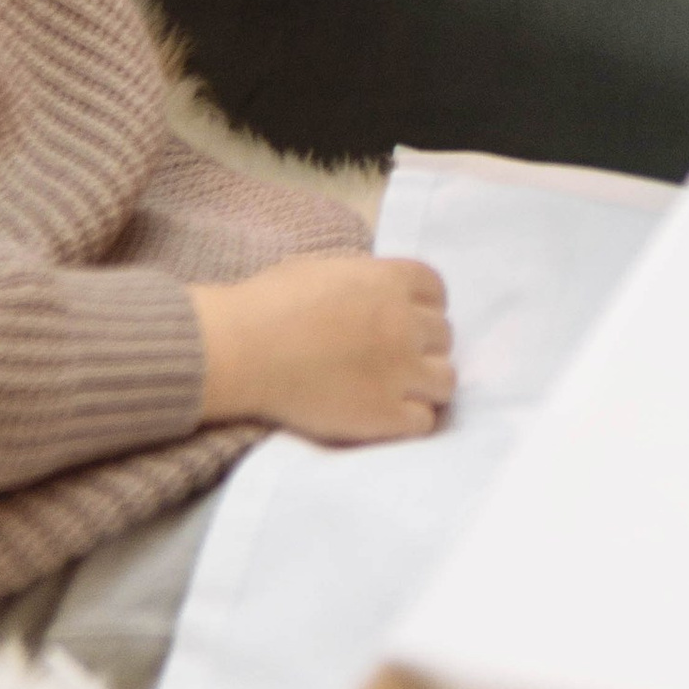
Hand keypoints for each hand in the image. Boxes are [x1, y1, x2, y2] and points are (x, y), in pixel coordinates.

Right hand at [189, 253, 454, 441]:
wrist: (242, 349)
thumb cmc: (268, 303)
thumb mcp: (324, 268)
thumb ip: (364, 279)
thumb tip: (377, 292)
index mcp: (388, 280)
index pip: (436, 290)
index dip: (424, 306)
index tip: (407, 320)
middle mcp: (403, 323)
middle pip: (444, 336)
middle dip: (422, 346)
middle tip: (394, 358)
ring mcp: (399, 371)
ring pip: (446, 380)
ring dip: (426, 384)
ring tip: (398, 390)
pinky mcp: (385, 415)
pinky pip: (425, 420)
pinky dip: (410, 419)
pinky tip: (386, 415)